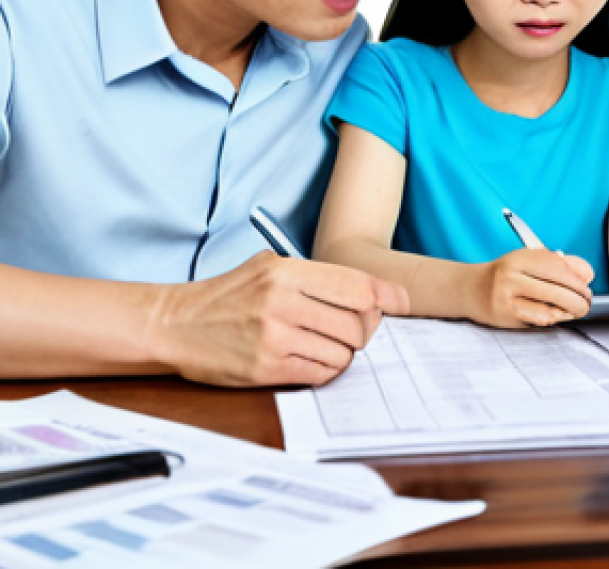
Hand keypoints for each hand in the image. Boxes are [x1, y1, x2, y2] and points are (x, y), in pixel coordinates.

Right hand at [148, 251, 408, 387]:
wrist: (175, 324)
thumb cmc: (229, 294)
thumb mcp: (270, 267)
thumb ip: (317, 277)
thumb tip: (373, 293)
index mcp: (286, 269)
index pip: (358, 284)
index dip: (387, 295)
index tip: (401, 302)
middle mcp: (282, 300)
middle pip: (358, 322)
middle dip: (364, 329)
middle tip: (354, 329)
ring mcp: (274, 336)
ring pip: (343, 352)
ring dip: (343, 352)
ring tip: (323, 344)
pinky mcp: (265, 368)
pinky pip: (321, 373)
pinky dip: (325, 369)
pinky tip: (311, 358)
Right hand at [475, 249, 593, 327]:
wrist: (470, 289)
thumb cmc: (505, 275)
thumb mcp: (528, 262)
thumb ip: (559, 265)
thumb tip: (587, 274)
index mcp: (519, 257)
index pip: (556, 266)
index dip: (576, 279)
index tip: (587, 286)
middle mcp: (511, 275)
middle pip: (556, 289)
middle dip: (578, 299)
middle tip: (586, 303)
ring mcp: (507, 296)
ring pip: (549, 307)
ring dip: (568, 311)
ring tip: (575, 310)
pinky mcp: (506, 315)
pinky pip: (538, 319)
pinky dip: (552, 318)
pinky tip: (556, 315)